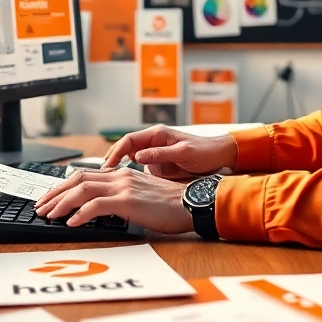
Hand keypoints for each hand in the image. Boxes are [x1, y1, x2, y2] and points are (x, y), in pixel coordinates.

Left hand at [34, 167, 192, 233]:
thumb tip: (103, 209)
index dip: (63, 186)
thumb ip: (123, 197)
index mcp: (123, 174)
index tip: (51, 198)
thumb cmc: (171, 205)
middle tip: (41, 207)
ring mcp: (123, 187)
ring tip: (49, 215)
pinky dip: (79, 214)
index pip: (85, 175)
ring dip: (61, 203)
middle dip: (55, 193)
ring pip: (82, 190)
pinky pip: (96, 205)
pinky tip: (70, 223)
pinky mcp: (128, 201)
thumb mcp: (142, 197)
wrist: (191, 204)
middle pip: (77, 179)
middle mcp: (120, 176)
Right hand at [102, 126, 237, 180]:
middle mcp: (153, 143)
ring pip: (130, 159)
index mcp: (157, 135)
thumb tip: (137, 157)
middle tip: (101, 175)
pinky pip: (140, 169)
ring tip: (108, 182)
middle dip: (112, 160)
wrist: (219, 158)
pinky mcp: (159, 165)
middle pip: (125, 149)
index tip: (107, 165)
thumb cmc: (205, 152)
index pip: (128, 140)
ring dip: (119, 169)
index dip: (115, 152)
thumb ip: (161, 154)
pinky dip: (130, 176)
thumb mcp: (183, 153)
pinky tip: (125, 186)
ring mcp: (155, 154)